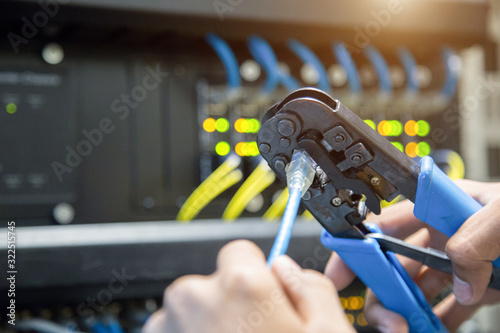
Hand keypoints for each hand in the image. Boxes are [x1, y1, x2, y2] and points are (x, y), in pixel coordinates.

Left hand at [143, 240, 354, 332]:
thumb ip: (311, 286)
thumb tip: (287, 269)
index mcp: (239, 284)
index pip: (241, 250)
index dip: (258, 276)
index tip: (267, 299)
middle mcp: (194, 298)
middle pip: (217, 280)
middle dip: (234, 303)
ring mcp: (167, 326)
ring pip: (194, 309)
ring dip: (211, 326)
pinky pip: (174, 331)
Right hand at [325, 180, 499, 331]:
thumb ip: (475, 238)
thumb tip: (458, 279)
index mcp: (444, 204)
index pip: (389, 220)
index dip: (360, 241)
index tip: (343, 265)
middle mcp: (446, 233)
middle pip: (395, 261)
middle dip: (382, 288)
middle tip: (386, 316)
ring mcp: (462, 264)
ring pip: (418, 289)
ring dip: (407, 311)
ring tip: (406, 330)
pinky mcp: (480, 289)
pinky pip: (448, 309)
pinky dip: (435, 323)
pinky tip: (429, 332)